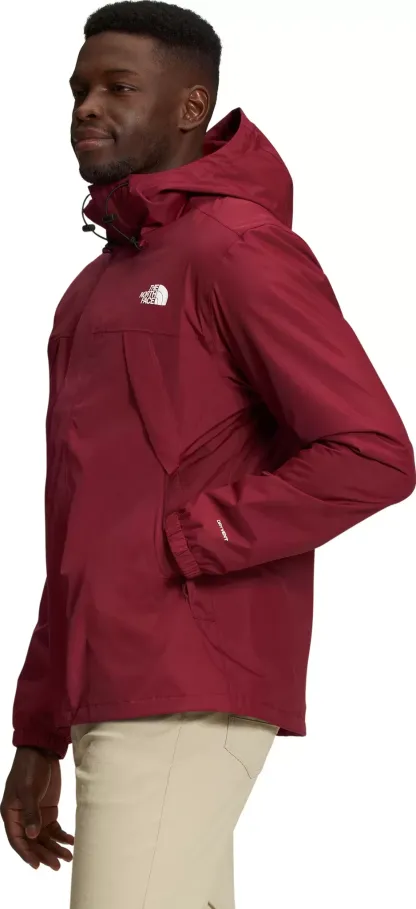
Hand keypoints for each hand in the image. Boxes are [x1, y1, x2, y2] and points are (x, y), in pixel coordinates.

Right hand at [1, 746, 73, 869]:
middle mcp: (22, 818)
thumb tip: (32, 836)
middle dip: (44, 854)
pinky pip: (54, 828)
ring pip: (44, 838)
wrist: (42, 751)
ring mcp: (36, 815)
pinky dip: (62, 836)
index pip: (17, 839)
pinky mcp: (48, 810)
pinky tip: (70, 841)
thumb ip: (31, 813)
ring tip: (67, 857)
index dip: (26, 853)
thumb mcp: (28, 790)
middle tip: (57, 865)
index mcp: (11, 814)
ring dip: (55, 848)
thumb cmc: (28, 768)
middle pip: (33, 842)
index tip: (37, 865)